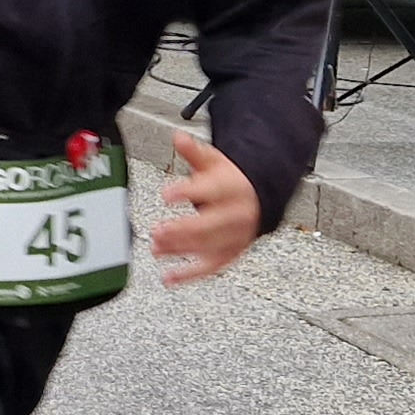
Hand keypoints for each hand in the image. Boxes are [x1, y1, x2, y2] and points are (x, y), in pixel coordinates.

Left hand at [150, 130, 262, 284]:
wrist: (259, 199)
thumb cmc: (231, 181)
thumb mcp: (214, 162)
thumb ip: (194, 153)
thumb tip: (178, 137)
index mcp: (232, 188)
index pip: (210, 190)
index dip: (188, 192)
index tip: (167, 194)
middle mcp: (236, 214)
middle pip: (210, 225)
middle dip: (183, 230)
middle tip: (158, 231)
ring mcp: (235, 237)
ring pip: (208, 246)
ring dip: (180, 250)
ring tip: (156, 247)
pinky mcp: (231, 254)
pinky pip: (210, 268)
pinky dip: (189, 275)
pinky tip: (168, 277)